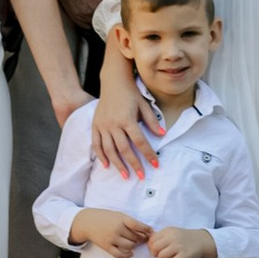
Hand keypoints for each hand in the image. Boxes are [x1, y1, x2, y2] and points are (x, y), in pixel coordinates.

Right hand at [73, 204, 148, 256]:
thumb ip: (130, 222)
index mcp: (120, 218)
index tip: (151, 231)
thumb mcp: (118, 215)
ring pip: (129, 246)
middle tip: (143, 239)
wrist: (88, 222)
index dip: (146, 229)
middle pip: (135, 237)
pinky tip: (130, 253)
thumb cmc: (106, 217)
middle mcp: (116, 228)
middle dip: (141, 238)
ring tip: (134, 243)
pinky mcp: (106, 246)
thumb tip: (146, 231)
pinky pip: (120, 254)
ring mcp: (111, 238)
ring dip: (134, 246)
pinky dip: (127, 255)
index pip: (137, 225)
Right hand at [91, 65, 150, 179]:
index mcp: (127, 119)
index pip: (140, 141)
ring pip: (110, 150)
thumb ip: (152, 121)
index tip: (155, 165)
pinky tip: (107, 165)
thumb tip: (163, 135)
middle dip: (134, 164)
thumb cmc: (131, 93)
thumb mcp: (144, 105)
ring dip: (118, 164)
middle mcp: (113, 124)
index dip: (148, 154)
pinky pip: (97, 144)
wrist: (113, 80)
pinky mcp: (95, 125)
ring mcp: (102, 125)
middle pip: (124, 149)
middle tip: (141, 176)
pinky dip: (101, 156)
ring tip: (126, 176)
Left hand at [146, 224, 215, 257]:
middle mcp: (172, 237)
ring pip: (161, 257)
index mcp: (167, 231)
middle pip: (154, 249)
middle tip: (163, 255)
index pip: (151, 240)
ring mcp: (179, 246)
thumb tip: (147, 244)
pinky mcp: (185, 255)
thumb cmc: (183, 238)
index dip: (152, 247)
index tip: (158, 249)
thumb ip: (160, 237)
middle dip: (156, 254)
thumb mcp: (172, 233)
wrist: (201, 241)